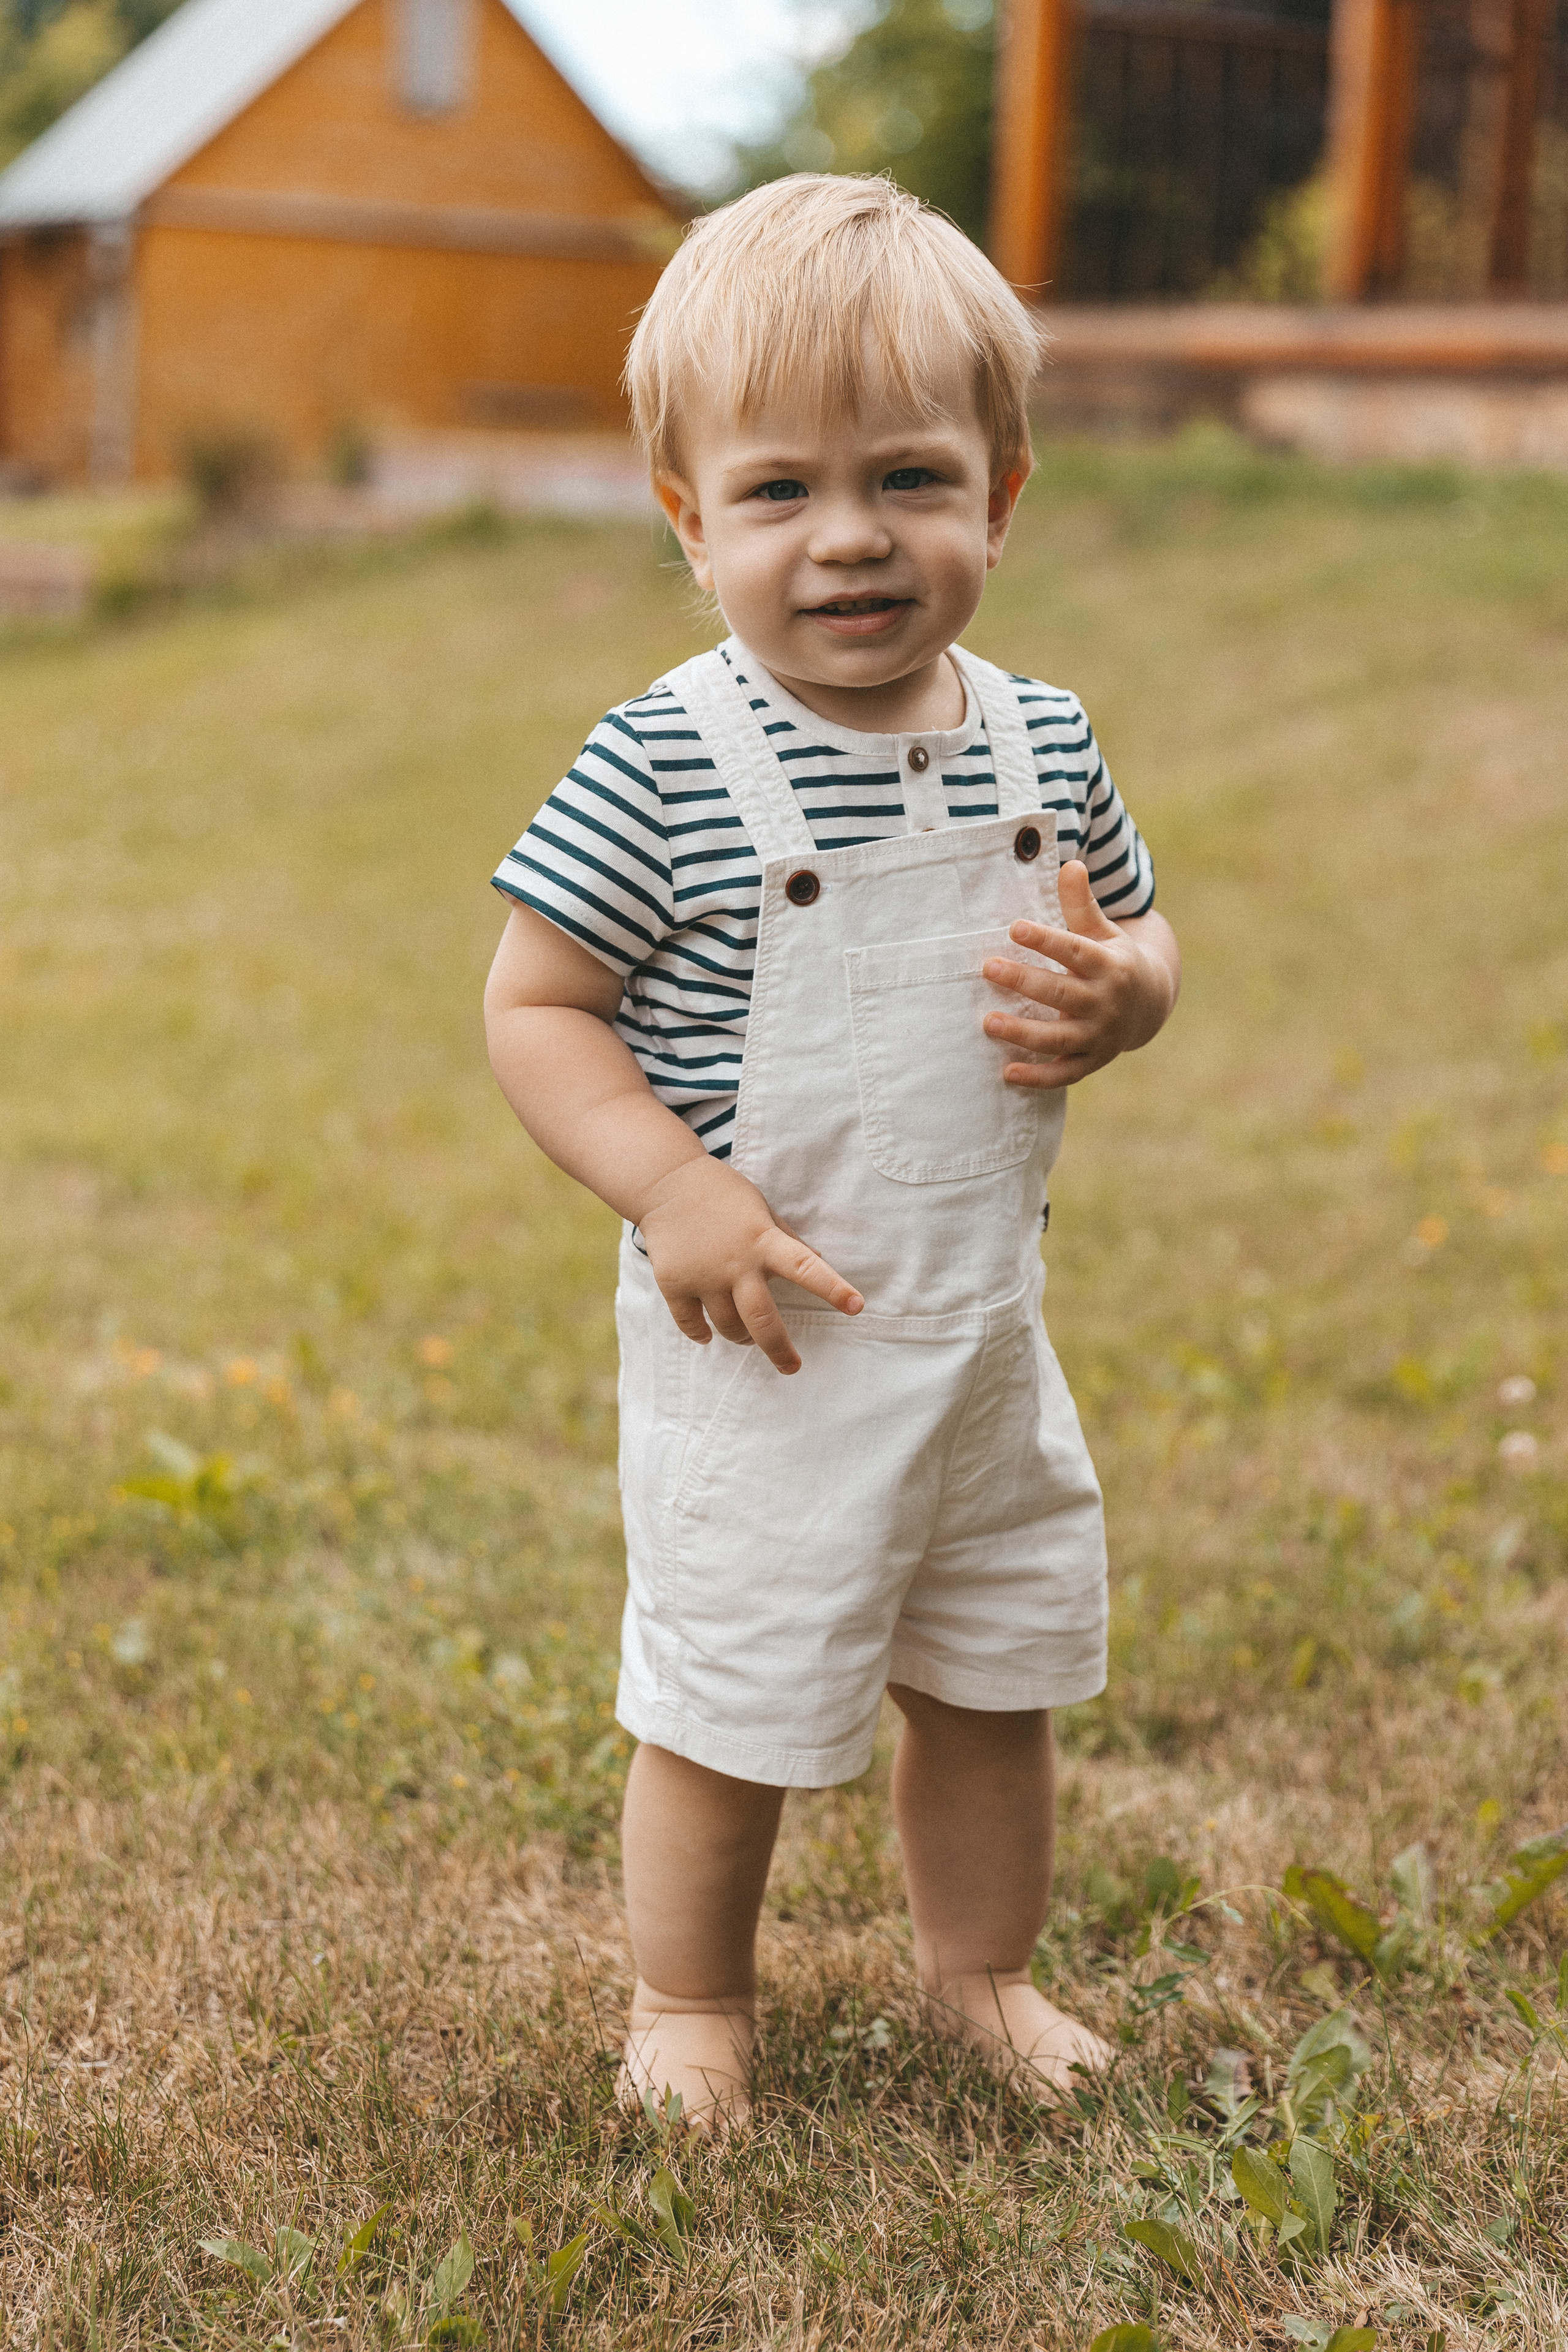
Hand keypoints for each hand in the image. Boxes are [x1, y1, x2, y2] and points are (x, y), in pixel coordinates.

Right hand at [634, 1155, 862, 1374]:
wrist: (664, 1183)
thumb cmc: (722, 1194)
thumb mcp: (761, 1209)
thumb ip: (786, 1238)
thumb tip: (818, 1259)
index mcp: (763, 1240)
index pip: (806, 1267)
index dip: (833, 1289)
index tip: (857, 1307)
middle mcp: (735, 1263)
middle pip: (762, 1320)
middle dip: (780, 1350)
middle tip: (792, 1367)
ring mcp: (703, 1276)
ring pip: (728, 1327)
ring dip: (741, 1337)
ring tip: (746, 1336)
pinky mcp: (674, 1284)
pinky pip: (691, 1325)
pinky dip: (701, 1335)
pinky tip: (708, 1335)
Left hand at [980, 861, 1177, 1089]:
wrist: (1150, 1004)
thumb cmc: (1112, 960)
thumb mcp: (1103, 931)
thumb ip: (1082, 904)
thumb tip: (1070, 864)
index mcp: (1108, 965)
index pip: (1074, 951)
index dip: (1045, 940)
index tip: (1014, 928)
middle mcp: (1105, 1002)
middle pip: (1061, 993)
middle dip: (1024, 982)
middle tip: (987, 967)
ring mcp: (1099, 1035)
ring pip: (1059, 1038)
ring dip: (1023, 1033)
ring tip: (988, 1022)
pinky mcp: (1092, 1061)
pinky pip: (1063, 1074)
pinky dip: (1037, 1078)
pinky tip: (1006, 1073)